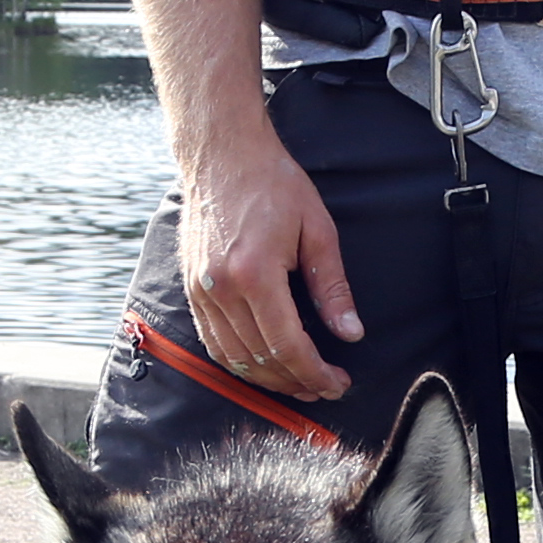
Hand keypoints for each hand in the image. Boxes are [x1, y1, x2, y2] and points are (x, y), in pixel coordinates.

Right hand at [174, 141, 359, 403]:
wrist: (222, 154)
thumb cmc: (273, 184)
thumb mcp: (318, 229)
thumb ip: (333, 287)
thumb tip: (350, 333)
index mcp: (256, 273)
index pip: (288, 346)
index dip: (316, 373)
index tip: (338, 382)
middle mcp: (222, 288)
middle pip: (260, 359)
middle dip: (296, 382)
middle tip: (325, 387)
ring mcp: (201, 290)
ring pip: (234, 358)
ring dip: (268, 379)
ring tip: (299, 382)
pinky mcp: (192, 287)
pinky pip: (213, 342)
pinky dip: (239, 362)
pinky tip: (262, 365)